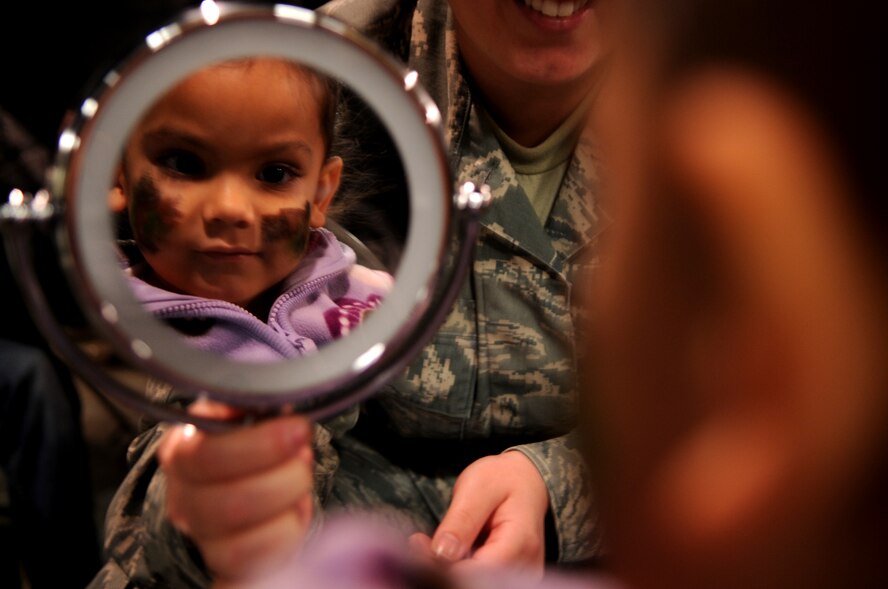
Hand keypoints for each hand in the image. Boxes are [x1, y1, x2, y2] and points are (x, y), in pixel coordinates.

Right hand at [157, 399, 314, 583]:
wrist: (240, 477)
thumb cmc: (248, 441)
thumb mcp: (245, 413)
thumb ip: (254, 404)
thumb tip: (275, 397)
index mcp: (183, 452)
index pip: (207, 457)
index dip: (260, 446)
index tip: (298, 429)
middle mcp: (184, 501)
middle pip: (228, 506)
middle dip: (284, 479)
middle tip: (303, 459)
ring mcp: (204, 540)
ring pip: (239, 548)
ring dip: (287, 510)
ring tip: (299, 485)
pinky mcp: (226, 567)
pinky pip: (253, 571)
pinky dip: (286, 540)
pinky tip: (293, 513)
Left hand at [409, 451, 549, 577]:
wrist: (526, 479)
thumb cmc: (503, 478)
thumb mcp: (479, 487)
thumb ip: (462, 520)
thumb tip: (442, 553)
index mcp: (520, 543)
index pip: (477, 572)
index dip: (443, 566)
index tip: (418, 544)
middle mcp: (526, 566)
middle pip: (476, 580)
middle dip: (442, 567)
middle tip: (419, 542)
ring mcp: (521, 574)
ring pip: (476, 580)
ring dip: (448, 568)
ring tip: (431, 543)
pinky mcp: (511, 576)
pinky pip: (481, 577)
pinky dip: (459, 567)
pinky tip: (446, 551)